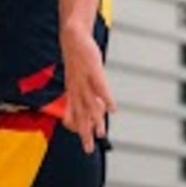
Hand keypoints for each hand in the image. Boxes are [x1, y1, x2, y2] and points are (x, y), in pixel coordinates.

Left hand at [61, 28, 115, 152]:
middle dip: (84, 132)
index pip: (73, 114)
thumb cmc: (77, 58)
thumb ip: (83, 92)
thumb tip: (93, 106)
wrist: (72, 36)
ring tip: (101, 133)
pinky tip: (113, 108)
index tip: (84, 141)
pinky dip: (106, 98)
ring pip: (90, 104)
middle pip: (80, 114)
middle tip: (88, 149)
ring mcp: (84, 80)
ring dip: (95, 119)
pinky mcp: (94, 70)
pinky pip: (100, 87)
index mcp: (72, 91)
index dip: (77, 127)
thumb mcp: (77, 77)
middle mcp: (76, 88)